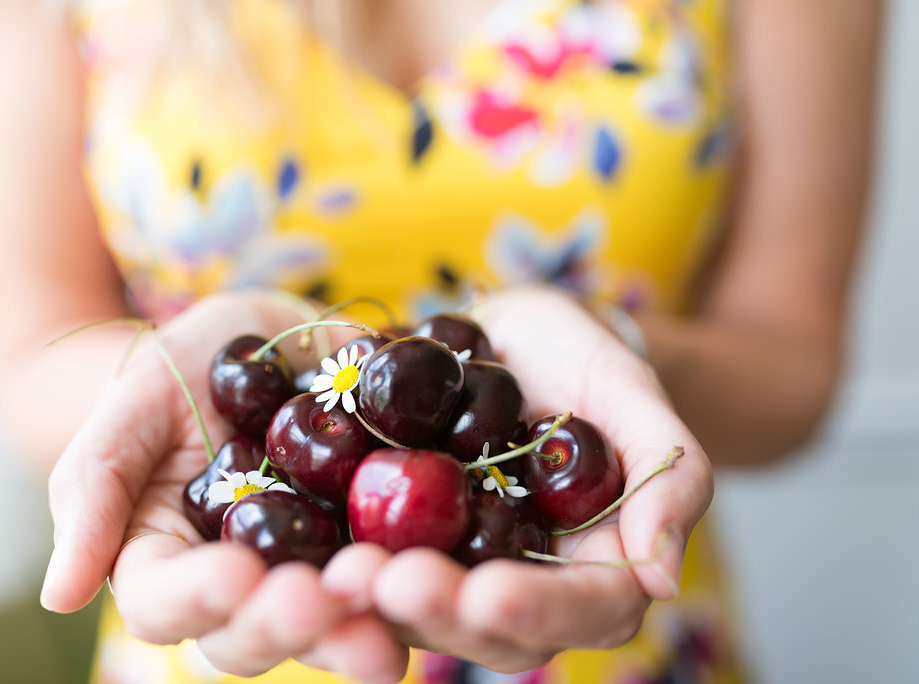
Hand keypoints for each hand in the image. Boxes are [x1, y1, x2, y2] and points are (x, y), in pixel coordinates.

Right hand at [39, 291, 408, 682]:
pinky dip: (417, 582)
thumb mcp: (136, 399)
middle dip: (287, 623)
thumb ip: (92, 483)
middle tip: (326, 597)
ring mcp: (310, 571)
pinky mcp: (374, 548)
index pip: (165, 603)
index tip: (237, 573)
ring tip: (392, 593)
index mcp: (168, 558)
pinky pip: (395, 580)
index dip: (199, 598)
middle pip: (248, 636)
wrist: (280, 338)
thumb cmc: (191, 364)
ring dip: (359, 622)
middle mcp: (240, 584)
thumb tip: (57, 594)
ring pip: (327, 626)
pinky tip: (447, 571)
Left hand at [322, 285, 712, 672]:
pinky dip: (342, 560)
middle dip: (442, 611)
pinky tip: (309, 550)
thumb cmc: (585, 361)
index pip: (585, 610)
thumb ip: (670, 474)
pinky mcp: (399, 538)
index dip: (540, 610)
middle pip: (491, 627)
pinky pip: (372, 558)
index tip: (490, 594)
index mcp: (595, 563)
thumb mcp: (633, 397)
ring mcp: (456, 563)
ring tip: (342, 573)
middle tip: (393, 584)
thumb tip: (663, 578)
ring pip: (424, 607)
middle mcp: (522, 579)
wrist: (509, 335)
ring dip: (381, 599)